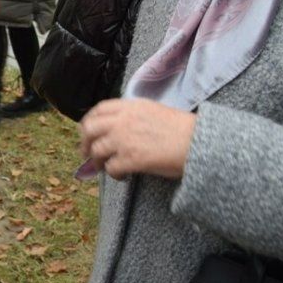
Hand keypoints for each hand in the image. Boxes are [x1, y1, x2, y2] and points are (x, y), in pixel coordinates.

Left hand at [78, 98, 195, 180]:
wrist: (197, 142)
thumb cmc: (182, 129)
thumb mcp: (153, 111)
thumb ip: (133, 115)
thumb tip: (118, 128)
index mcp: (130, 106)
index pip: (99, 109)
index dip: (89, 121)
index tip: (88, 132)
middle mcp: (123, 120)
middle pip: (90, 129)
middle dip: (85, 142)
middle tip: (87, 154)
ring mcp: (125, 139)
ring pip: (97, 150)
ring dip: (98, 161)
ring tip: (105, 167)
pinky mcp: (131, 159)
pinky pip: (111, 168)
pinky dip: (113, 174)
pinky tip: (122, 176)